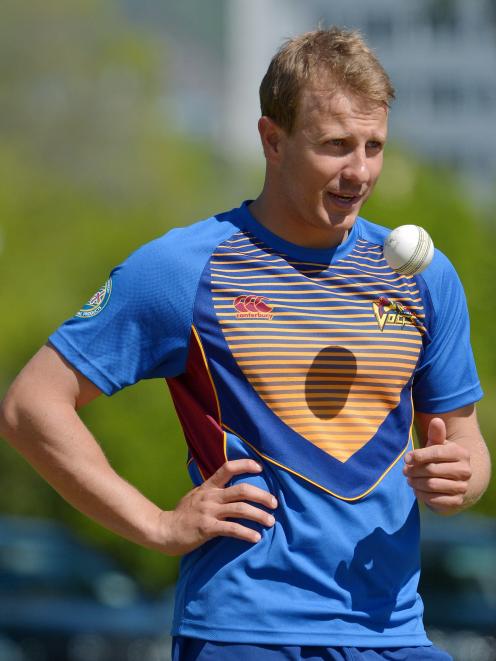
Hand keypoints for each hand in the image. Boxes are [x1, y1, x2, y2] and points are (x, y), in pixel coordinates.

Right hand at [159, 459, 277, 554]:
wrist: (164, 530)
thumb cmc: (182, 515)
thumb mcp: (196, 496)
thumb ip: (211, 491)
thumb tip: (229, 490)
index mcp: (208, 487)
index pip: (228, 468)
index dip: (245, 465)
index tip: (260, 468)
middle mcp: (211, 496)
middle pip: (242, 490)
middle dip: (262, 495)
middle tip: (274, 503)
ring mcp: (209, 512)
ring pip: (240, 509)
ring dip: (259, 515)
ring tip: (271, 522)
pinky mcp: (207, 528)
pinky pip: (232, 529)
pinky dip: (246, 533)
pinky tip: (256, 537)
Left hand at [403, 417, 471, 514]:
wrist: (452, 480)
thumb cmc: (439, 459)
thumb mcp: (437, 445)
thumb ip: (435, 434)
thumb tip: (436, 420)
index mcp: (461, 453)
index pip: (435, 453)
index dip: (417, 456)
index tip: (406, 459)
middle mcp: (465, 470)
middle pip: (431, 470)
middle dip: (414, 470)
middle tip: (405, 471)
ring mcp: (463, 487)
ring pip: (431, 485)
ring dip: (416, 483)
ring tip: (410, 479)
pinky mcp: (457, 501)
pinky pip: (435, 499)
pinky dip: (422, 495)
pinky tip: (418, 490)